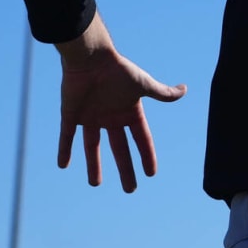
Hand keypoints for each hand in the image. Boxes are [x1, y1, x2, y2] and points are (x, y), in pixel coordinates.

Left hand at [55, 14, 187, 191]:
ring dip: (93, 164)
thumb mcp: (144, 85)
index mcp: (129, 111)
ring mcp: (90, 117)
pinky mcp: (71, 114)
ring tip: (95, 183)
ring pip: (92, 146)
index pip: (141, 139)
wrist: (90, 57)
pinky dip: (64, 149)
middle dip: (125, 169)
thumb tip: (185, 90)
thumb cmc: (118, 70)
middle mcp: (110, 117)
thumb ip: (163, 93)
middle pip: (119, 149)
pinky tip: (63, 164)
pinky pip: (66, 136)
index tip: (151, 173)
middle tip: (130, 189)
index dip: (147, 156)